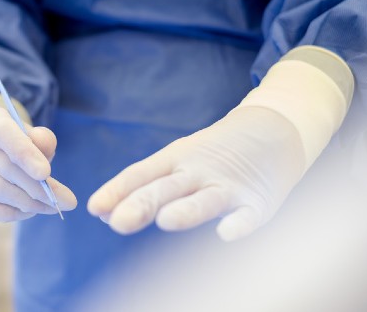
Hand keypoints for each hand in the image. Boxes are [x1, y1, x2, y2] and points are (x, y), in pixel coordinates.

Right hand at [0, 106, 76, 221]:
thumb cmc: (18, 141)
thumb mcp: (33, 133)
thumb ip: (43, 139)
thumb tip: (46, 152)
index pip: (4, 134)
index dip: (24, 154)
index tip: (46, 173)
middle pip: (4, 167)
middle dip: (38, 187)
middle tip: (66, 201)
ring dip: (28, 202)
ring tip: (52, 206)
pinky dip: (10, 213)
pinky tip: (29, 211)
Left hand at [88, 107, 304, 240]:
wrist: (272, 132)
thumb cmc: (211, 155)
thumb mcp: (175, 163)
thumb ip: (142, 189)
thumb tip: (103, 214)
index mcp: (173, 159)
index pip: (140, 175)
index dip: (117, 191)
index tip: (95, 209)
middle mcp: (197, 171)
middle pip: (166, 188)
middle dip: (141, 204)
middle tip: (117, 222)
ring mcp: (228, 185)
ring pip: (204, 200)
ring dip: (185, 210)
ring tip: (165, 220)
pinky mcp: (258, 201)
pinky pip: (247, 215)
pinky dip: (238, 224)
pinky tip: (225, 234)